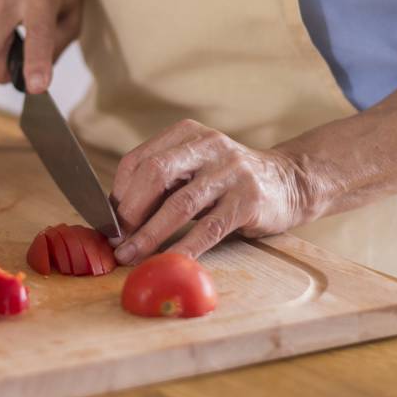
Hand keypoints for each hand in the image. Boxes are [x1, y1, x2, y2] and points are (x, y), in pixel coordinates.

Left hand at [111, 120, 314, 264]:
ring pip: (180, 204)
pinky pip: (209, 228)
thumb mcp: (193, 169)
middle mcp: (208, 146)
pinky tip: (169, 261)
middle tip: (117, 240)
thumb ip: (161, 184)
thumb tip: (115, 216)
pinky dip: (185, 247)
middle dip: (130, 211)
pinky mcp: (248, 200)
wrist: (288, 182)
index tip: (109, 222)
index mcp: (187, 134)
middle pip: (155, 174)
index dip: (119, 193)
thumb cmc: (226, 181)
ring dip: (149, 234)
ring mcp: (231, 171)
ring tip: (131, 255)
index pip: (139, 160)